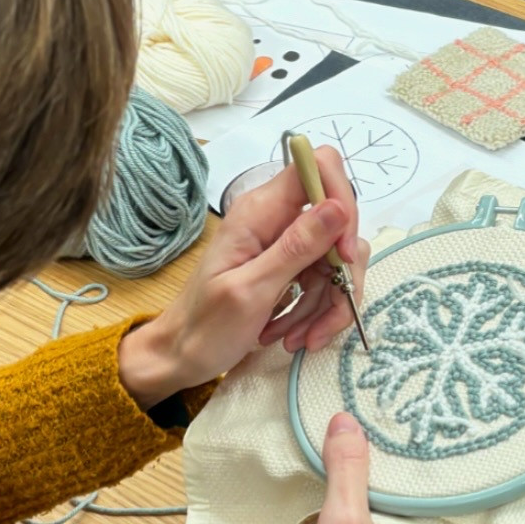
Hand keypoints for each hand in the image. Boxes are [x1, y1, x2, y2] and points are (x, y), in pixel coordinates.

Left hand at [118, 148, 369, 404]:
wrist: (181, 356)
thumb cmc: (205, 327)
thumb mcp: (251, 290)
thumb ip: (296, 247)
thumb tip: (339, 208)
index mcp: (260, 211)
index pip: (319, 167)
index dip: (343, 201)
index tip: (342, 254)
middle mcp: (276, 218)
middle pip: (339, 223)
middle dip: (342, 275)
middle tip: (326, 319)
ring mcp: (284, 243)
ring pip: (336, 259)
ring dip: (328, 304)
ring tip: (300, 339)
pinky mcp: (290, 267)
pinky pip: (325, 280)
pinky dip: (318, 312)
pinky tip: (296, 336)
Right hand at [271, 415, 427, 523]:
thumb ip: (348, 472)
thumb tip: (348, 420)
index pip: (444, 490)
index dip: (435, 454)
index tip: (430, 417)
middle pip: (417, 502)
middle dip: (405, 467)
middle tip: (397, 418)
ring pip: (394, 520)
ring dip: (381, 490)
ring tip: (370, 446)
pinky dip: (364, 514)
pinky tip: (347, 497)